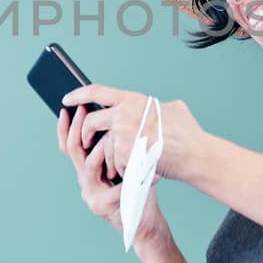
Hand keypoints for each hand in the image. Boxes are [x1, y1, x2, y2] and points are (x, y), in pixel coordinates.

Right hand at [58, 106, 166, 249]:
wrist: (144, 223)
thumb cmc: (137, 189)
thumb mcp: (121, 165)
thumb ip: (112, 149)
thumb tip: (113, 117)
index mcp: (87, 171)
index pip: (69, 146)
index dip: (66, 127)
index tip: (68, 107)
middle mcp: (84, 182)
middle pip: (74, 150)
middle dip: (79, 126)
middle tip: (84, 109)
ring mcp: (91, 194)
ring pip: (90, 163)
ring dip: (104, 147)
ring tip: (119, 136)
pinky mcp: (104, 205)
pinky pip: (116, 183)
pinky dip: (136, 175)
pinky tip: (153, 172)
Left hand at [61, 85, 209, 182]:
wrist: (194, 154)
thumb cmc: (188, 134)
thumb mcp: (173, 109)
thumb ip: (156, 107)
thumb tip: (156, 106)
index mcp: (133, 99)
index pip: (97, 92)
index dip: (79, 94)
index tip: (67, 98)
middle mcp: (124, 114)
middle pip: (91, 121)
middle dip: (85, 132)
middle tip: (86, 140)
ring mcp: (123, 134)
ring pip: (104, 146)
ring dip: (109, 158)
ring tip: (120, 165)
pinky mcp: (125, 154)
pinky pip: (115, 162)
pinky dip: (123, 169)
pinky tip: (134, 170)